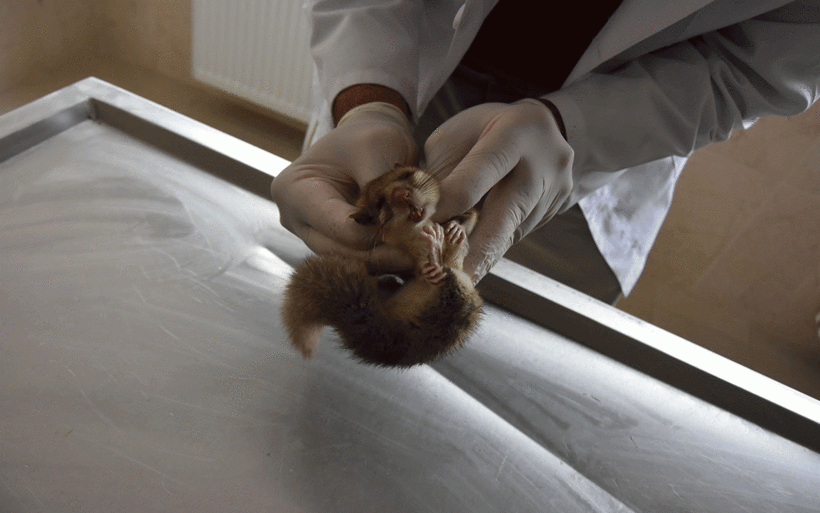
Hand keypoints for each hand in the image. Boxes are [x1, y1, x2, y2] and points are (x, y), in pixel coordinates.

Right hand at [271, 102, 416, 266]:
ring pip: (352, 260)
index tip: (415, 235)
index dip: (376, 234)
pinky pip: (360, 259)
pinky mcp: (334, 244)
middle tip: (422, 255)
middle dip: (382, 254)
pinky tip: (415, 254)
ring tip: (422, 255)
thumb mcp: (375, 150)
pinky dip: (386, 257)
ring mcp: (314, 235)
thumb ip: (384, 188)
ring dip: (387, 260)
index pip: (337, 226)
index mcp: (295, 191)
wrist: (367, 138)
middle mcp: (297, 219)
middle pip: (340, 251)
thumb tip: (407, 225)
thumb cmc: (367, 136)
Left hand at [424, 99, 573, 282]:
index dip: (445, 208)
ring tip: (448, 275)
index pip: (475, 180)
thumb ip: (443, 172)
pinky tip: (469, 260)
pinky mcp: (552, 214)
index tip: (419, 228)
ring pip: (508, 237)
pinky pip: (515, 237)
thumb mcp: (458, 135)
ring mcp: (552, 194)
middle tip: (443, 282)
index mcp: (513, 136)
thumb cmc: (488, 128)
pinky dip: (489, 249)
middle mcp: (540, 167)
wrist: (545, 128)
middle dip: (469, 256)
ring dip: (476, 258)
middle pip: (501, 221)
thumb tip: (420, 215)